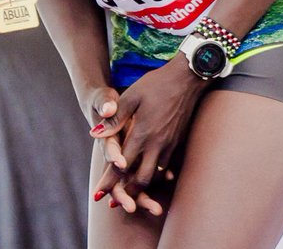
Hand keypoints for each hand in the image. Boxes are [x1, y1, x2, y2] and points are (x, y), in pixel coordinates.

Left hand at [92, 56, 204, 210]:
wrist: (187, 79)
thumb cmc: (155, 84)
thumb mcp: (131, 96)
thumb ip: (115, 118)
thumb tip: (94, 134)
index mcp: (142, 134)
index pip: (122, 166)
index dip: (109, 182)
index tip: (98, 195)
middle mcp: (157, 145)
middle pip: (141, 179)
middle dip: (126, 193)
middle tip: (114, 203)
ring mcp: (169, 145)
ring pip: (155, 176)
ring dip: (142, 188)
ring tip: (131, 196)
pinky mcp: (177, 143)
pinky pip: (166, 167)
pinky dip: (157, 177)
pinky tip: (153, 178)